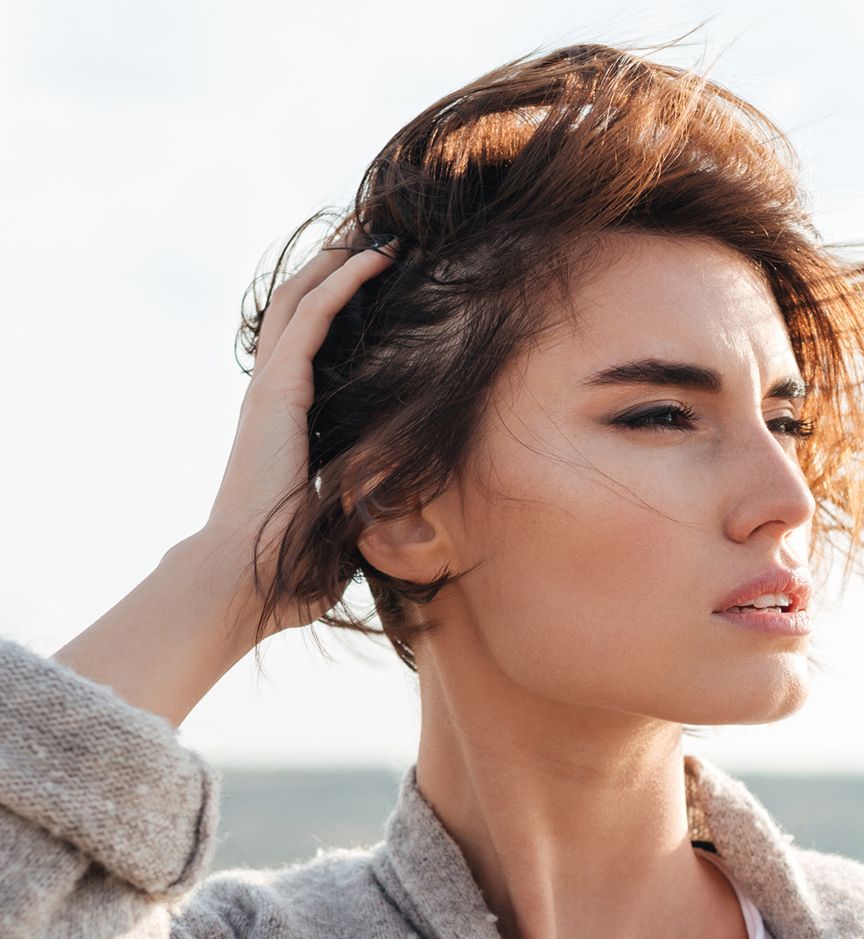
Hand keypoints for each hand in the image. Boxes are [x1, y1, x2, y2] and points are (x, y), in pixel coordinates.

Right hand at [200, 238, 397, 636]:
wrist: (243, 578)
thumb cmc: (288, 570)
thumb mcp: (337, 529)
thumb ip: (365, 512)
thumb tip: (414, 532)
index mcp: (284, 426)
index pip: (308, 351)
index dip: (336, 312)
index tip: (373, 286)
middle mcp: (272, 398)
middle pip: (299, 310)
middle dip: (334, 268)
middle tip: (374, 234)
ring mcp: (270, 391)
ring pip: (302, 301)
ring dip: (340, 261)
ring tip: (378, 229)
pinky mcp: (278, 392)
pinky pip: (311, 319)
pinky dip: (342, 283)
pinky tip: (375, 258)